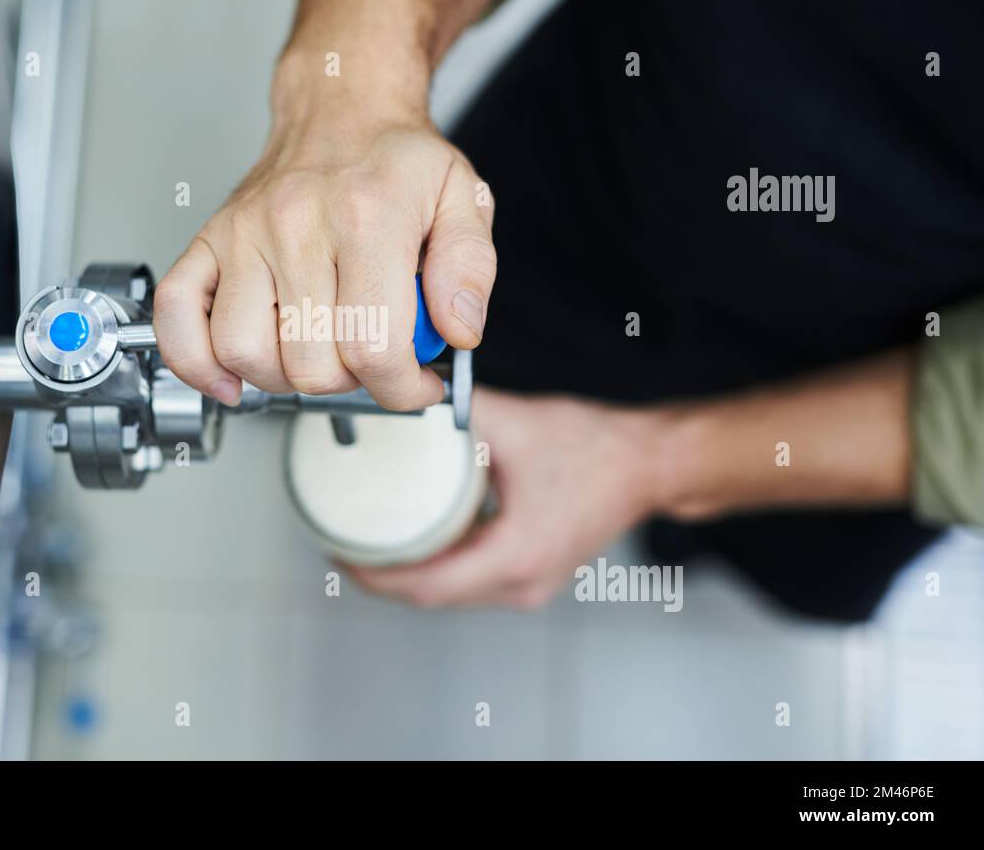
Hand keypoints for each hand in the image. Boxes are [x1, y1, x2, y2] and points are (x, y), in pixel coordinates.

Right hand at [155, 98, 495, 410]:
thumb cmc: (395, 161)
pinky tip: (233, 373)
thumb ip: (470, 268)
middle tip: (367, 358)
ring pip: (243, 352)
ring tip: (315, 353)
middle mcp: (296, 224)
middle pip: (308, 363)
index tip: (413, 383)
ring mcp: (243, 234)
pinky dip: (196, 362)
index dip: (401, 388)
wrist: (341, 109)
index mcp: (366, 217)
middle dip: (349, 382)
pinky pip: (175, 316)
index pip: (374, 347)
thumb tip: (456, 330)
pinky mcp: (208, 242)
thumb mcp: (463, 200)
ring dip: (283, 377)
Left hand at [349, 387, 664, 608]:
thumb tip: (409, 392)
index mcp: (516, 555)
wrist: (649, 465)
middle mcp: (521, 582)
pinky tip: (414, 537)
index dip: (376, 574)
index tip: (339, 552)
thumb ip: (462, 407)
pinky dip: (436, 562)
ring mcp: (528, 585)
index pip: (426, 584)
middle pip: (430, 595)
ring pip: (449, 592)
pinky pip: (469, 580)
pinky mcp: (530, 573)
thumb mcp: (520, 424)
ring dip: (407, 570)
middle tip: (339, 540)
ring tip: (365, 539)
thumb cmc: (598, 450)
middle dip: (381, 572)